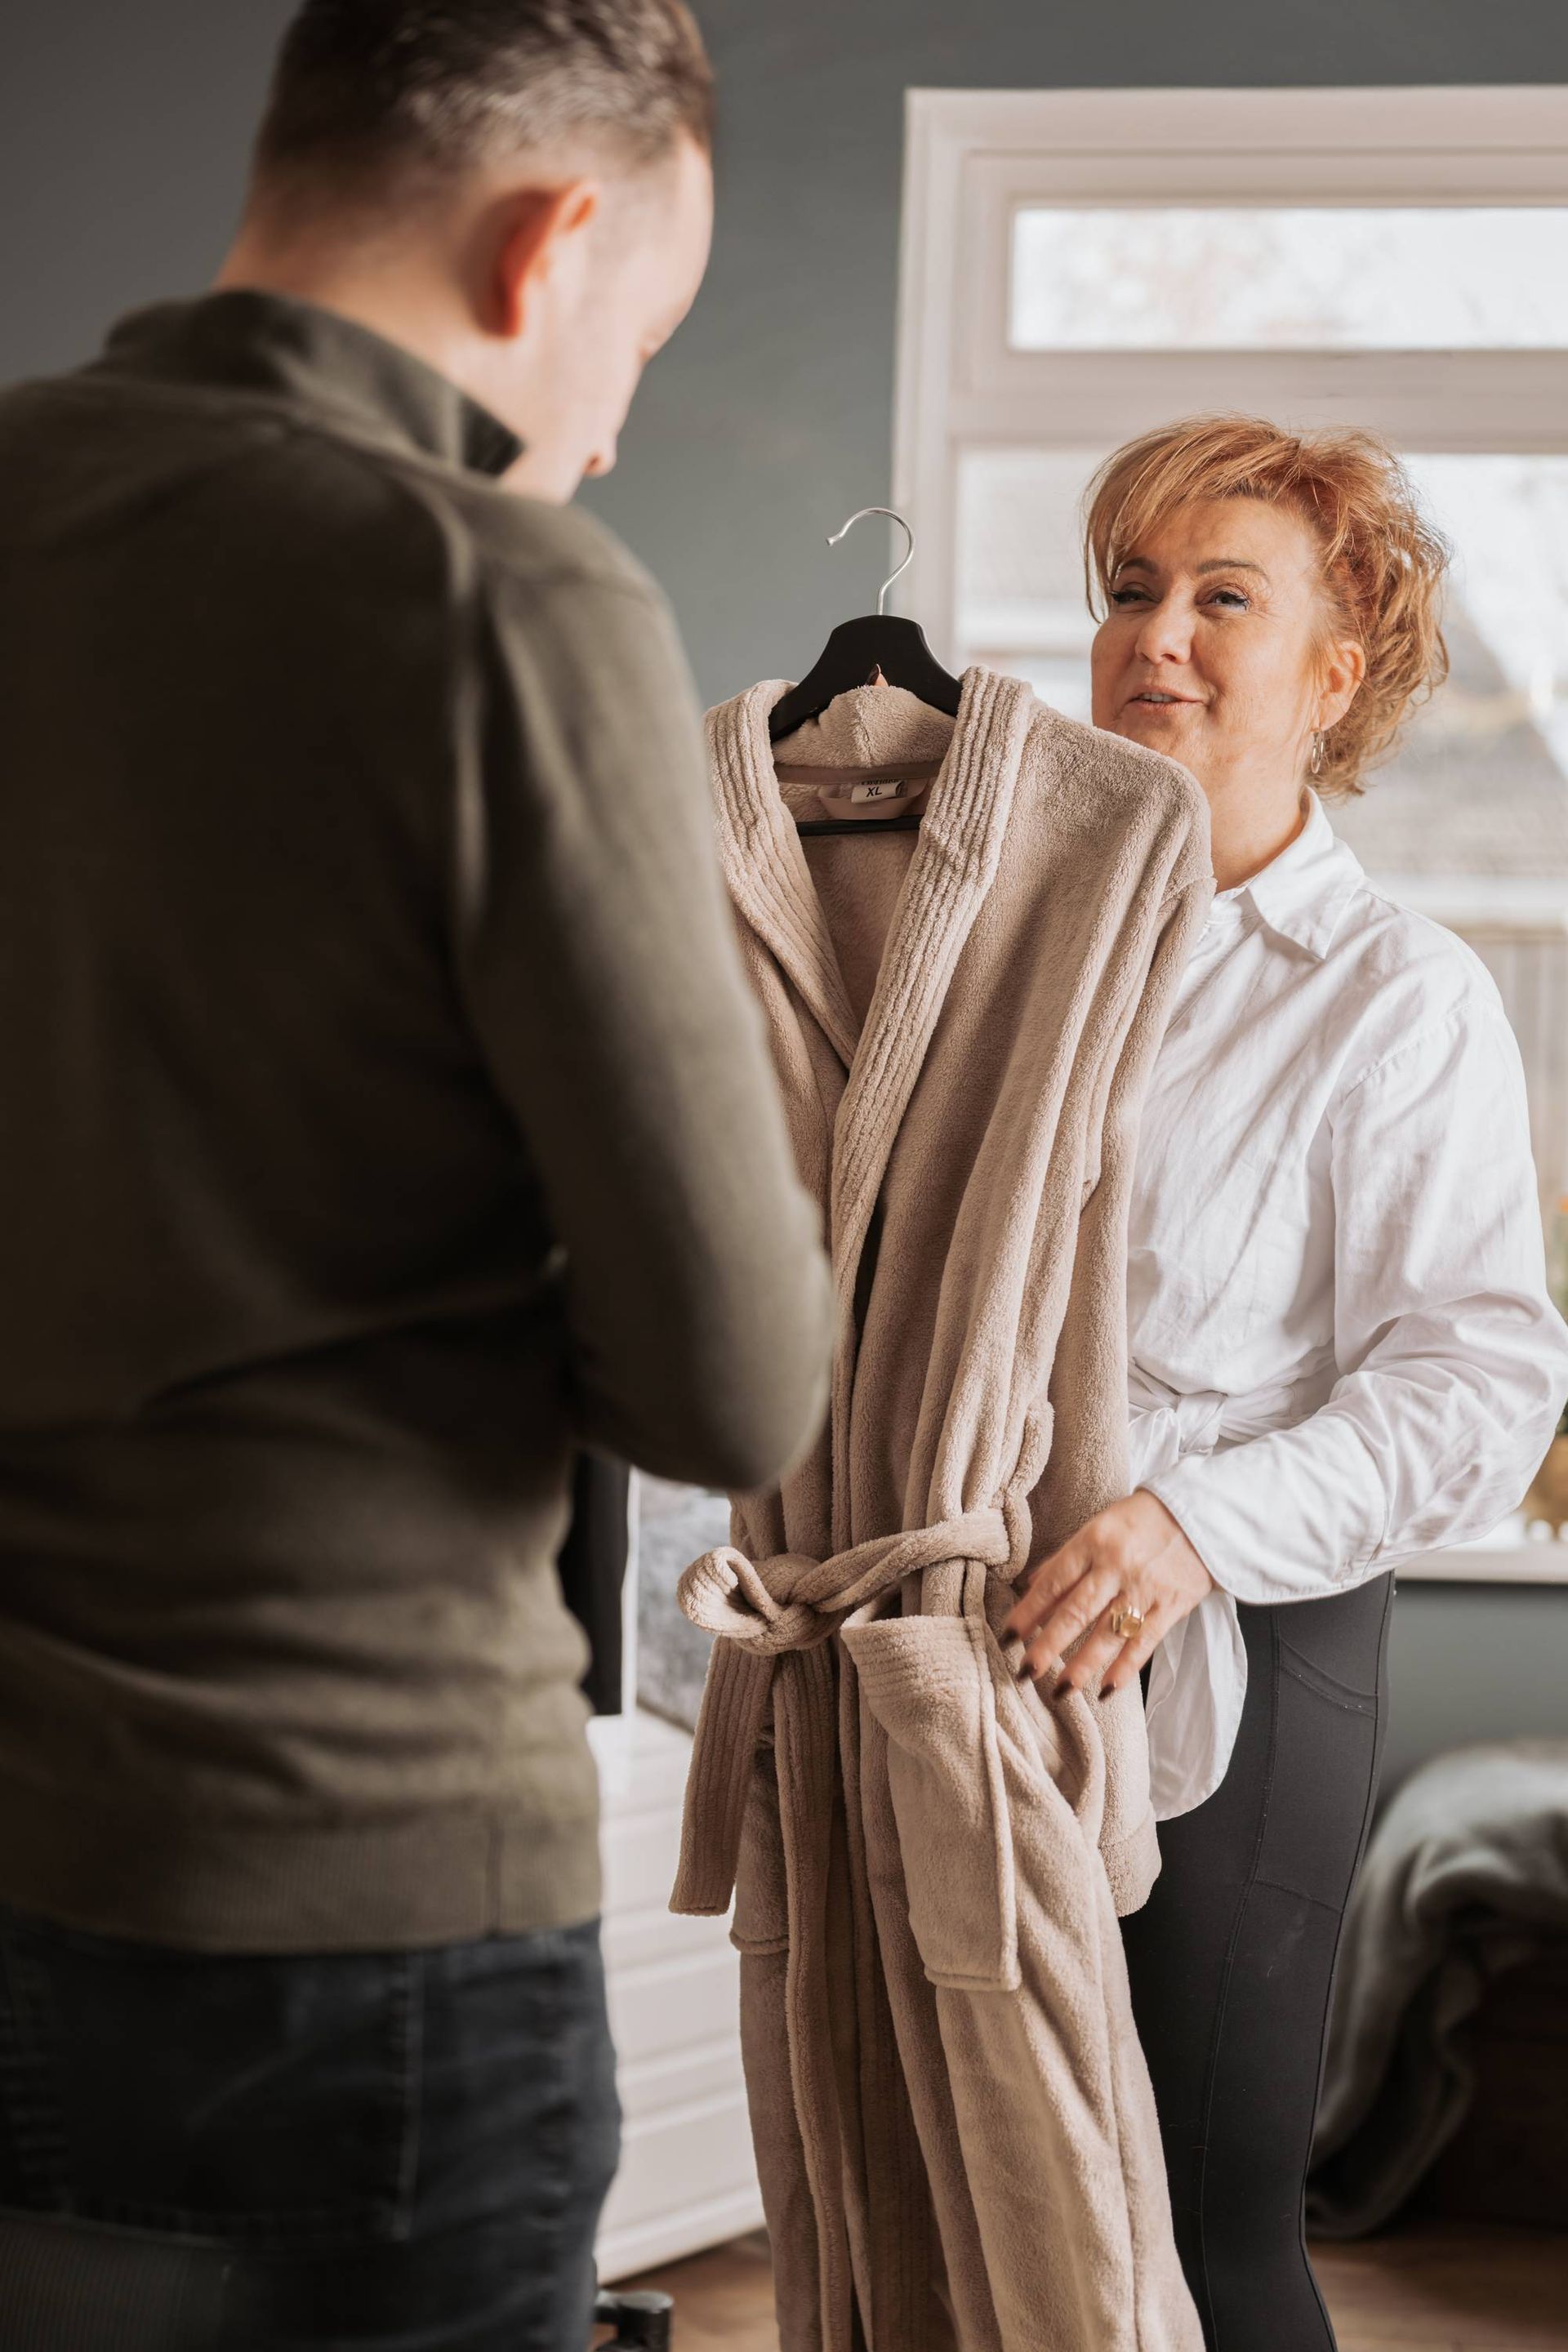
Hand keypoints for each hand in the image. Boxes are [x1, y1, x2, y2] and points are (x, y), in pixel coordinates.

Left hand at [1004, 1489, 1215, 1698]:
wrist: (1202, 1514)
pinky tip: (1107, 1688)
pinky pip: (1145, 1642)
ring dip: (1083, 1665)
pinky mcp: (1172, 1605)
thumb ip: (1067, 1558)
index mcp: (1094, 1541)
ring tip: (1061, 1689)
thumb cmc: (1142, 1520)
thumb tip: (1030, 1585)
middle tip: (1026, 1671)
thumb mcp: (1099, 1527)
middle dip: (1048, 1645)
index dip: (1029, 1611)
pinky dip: (1126, 1667)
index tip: (1009, 1636)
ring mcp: (1145, 1587)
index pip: (1054, 1581)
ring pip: (1108, 1632)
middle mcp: (1117, 1566)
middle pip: (1076, 1611)